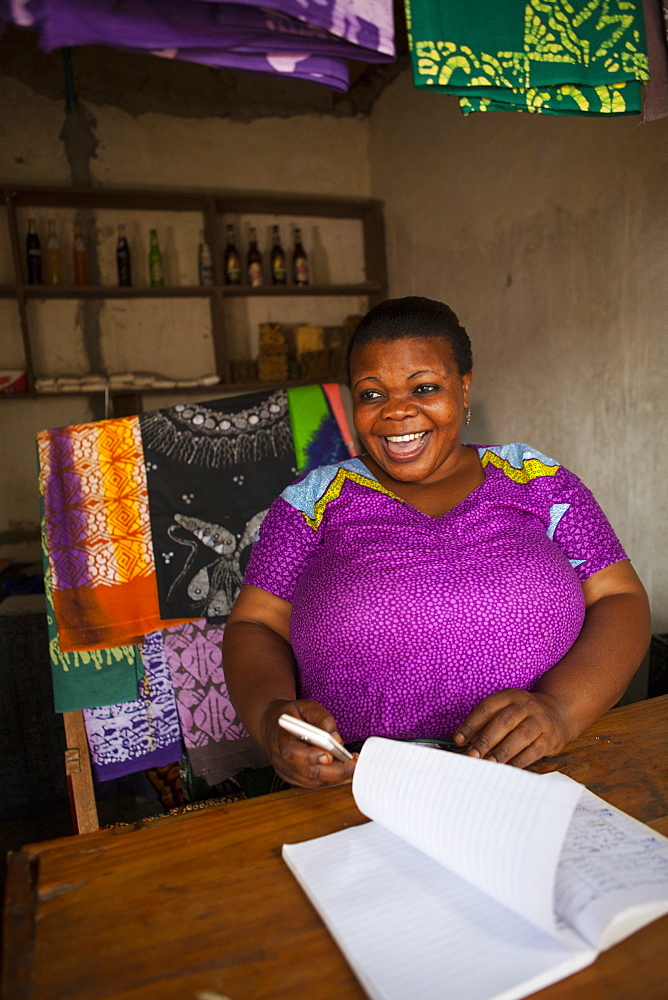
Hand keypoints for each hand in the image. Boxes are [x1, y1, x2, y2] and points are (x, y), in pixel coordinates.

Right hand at [260, 698, 356, 788]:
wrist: (270, 723)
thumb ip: (321, 719)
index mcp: (280, 738)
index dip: (313, 756)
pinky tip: (339, 768)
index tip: (330, 755)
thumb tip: (337, 739)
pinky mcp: (292, 778)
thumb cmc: (290, 714)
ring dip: (335, 776)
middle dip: (334, 770)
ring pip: (313, 781)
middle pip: (309, 772)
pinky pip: (312, 784)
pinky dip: (328, 779)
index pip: (294, 753)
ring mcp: (285, 771)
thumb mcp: (305, 706)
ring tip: (351, 764)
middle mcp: (281, 759)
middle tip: (353, 763)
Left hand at [453, 689, 573, 767]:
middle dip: (486, 740)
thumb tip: (467, 744)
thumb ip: (486, 724)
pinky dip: (519, 761)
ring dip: (502, 751)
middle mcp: (525, 706)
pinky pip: (534, 750)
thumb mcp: (505, 710)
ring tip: (488, 763)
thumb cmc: (522, 715)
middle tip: (473, 755)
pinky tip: (507, 768)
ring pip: (521, 736)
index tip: (458, 740)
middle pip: (503, 721)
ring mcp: (540, 721)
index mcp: (509, 696)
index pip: (487, 708)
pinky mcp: (550, 738)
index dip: (471, 724)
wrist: (558, 713)